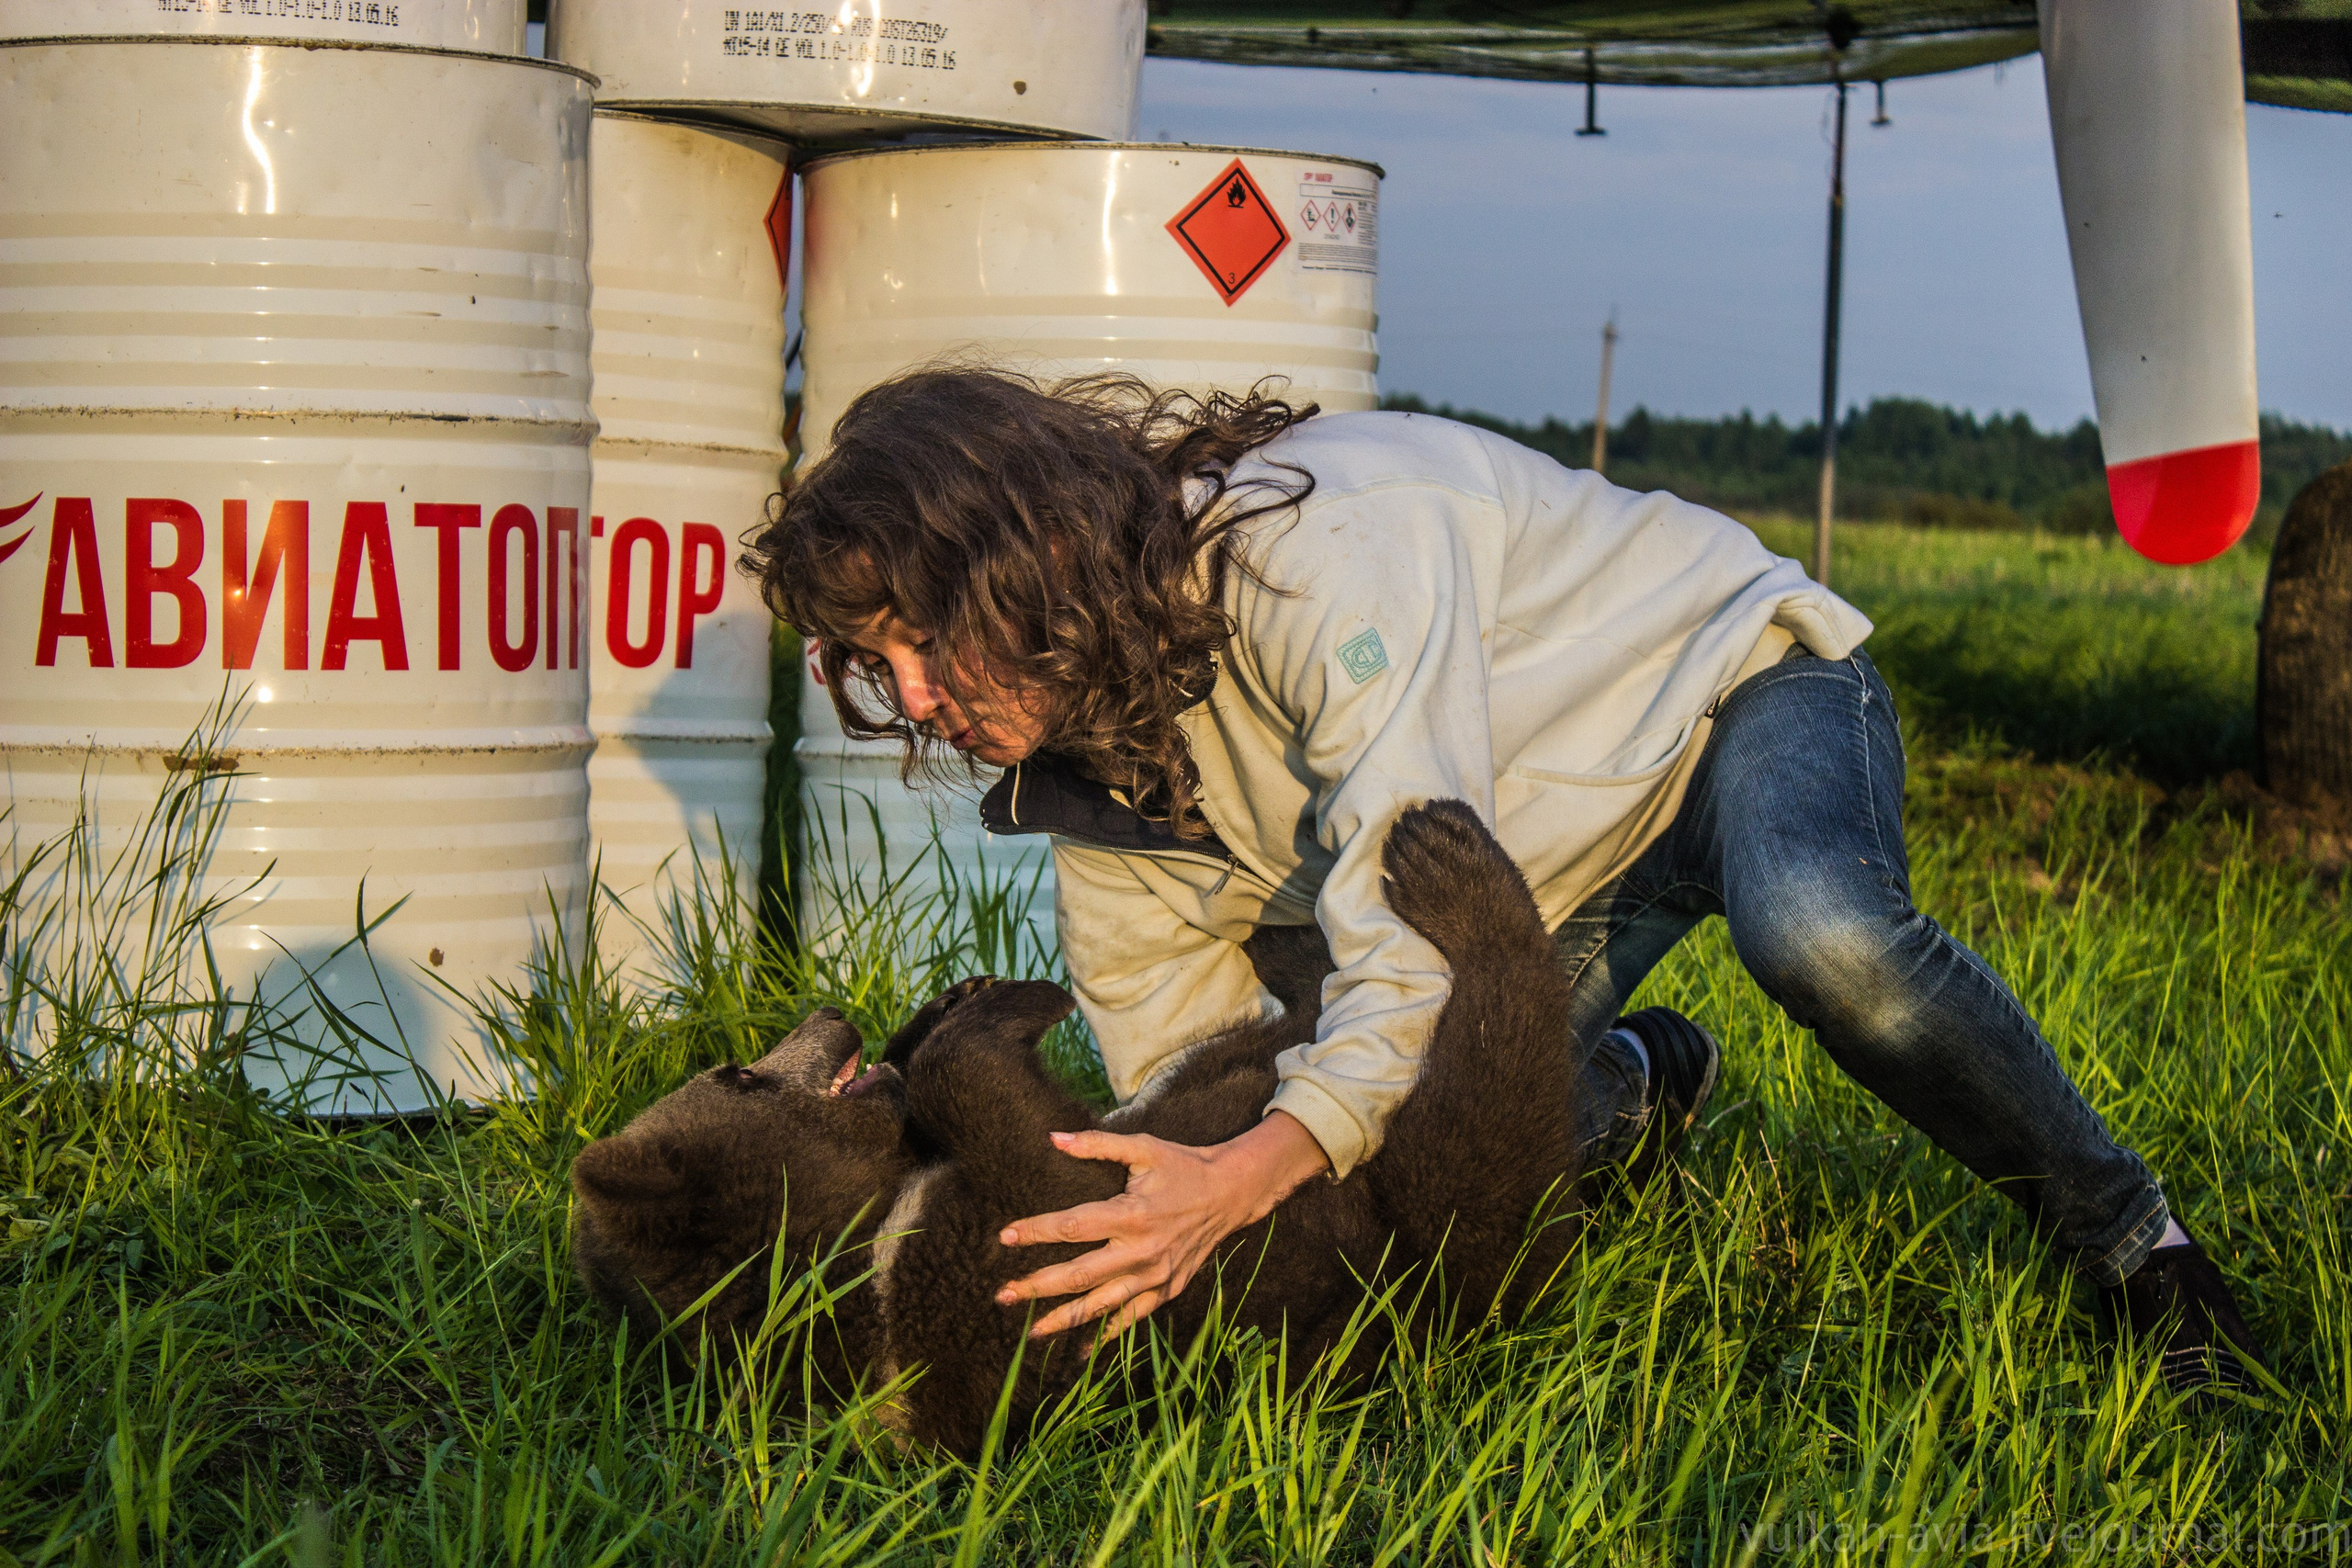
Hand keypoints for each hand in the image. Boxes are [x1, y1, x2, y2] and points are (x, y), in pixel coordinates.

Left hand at [995, 1111, 1329, 1341]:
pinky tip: (1080, 1349)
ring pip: (1102, 1305)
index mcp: (1132, 1214)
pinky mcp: (1167, 1289)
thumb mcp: (1143, 1148)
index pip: (1072, 1227)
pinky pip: (1131, 1318)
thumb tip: (1054, 1138)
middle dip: (1038, 1286)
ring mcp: (1155, 1276)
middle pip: (1079, 1275)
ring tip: (1031, 1330)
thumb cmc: (1183, 1166)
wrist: (1232, 1193)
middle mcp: (1141, 1251)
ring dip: (1064, 1318)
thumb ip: (1097, 1144)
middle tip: (1003, 1294)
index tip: (1005, 1236)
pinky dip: (1106, 1335)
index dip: (1036, 1231)